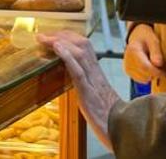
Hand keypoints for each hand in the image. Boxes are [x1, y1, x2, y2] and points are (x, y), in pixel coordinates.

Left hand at [37, 30, 120, 152]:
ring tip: (45, 38)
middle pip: (82, 44)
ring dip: (60, 42)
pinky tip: (57, 48)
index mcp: (97, 73)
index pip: (85, 46)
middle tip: (43, 35)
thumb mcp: (95, 96)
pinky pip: (79, 71)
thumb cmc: (109, 117)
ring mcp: (93, 82)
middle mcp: (96, 73)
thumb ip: (85, 85)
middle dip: (62, 35)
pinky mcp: (89, 94)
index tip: (52, 34)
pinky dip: (67, 57)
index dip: (68, 37)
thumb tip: (69, 77)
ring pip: (80, 53)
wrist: (122, 129)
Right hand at [123, 24, 165, 83]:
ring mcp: (127, 67)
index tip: (165, 73)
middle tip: (162, 68)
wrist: (137, 37)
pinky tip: (149, 69)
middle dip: (155, 74)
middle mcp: (127, 60)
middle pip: (144, 75)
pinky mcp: (128, 72)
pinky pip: (140, 80)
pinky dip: (147, 76)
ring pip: (143, 79)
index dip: (157, 72)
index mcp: (133, 51)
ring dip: (151, 76)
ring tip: (155, 67)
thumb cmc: (146, 38)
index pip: (145, 67)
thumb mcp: (153, 40)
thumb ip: (156, 52)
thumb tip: (158, 64)